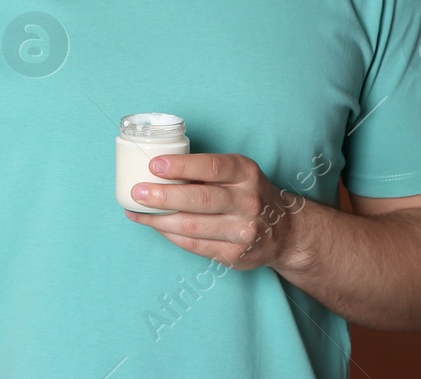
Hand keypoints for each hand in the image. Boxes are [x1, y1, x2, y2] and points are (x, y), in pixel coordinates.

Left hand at [124, 152, 308, 270]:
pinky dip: (170, 235)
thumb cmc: (248, 193)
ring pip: (192, 226)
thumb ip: (205, 170)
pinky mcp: (235, 255)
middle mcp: (248, 202)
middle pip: (200, 199)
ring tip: (136, 211)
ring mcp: (243, 231)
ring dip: (158, 220)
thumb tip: (155, 168)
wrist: (285, 231)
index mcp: (246, 173)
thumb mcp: (238, 173)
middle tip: (137, 193)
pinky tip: (155, 225)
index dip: (181, 166)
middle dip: (164, 196)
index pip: (212, 167)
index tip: (154, 165)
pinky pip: (194, 245)